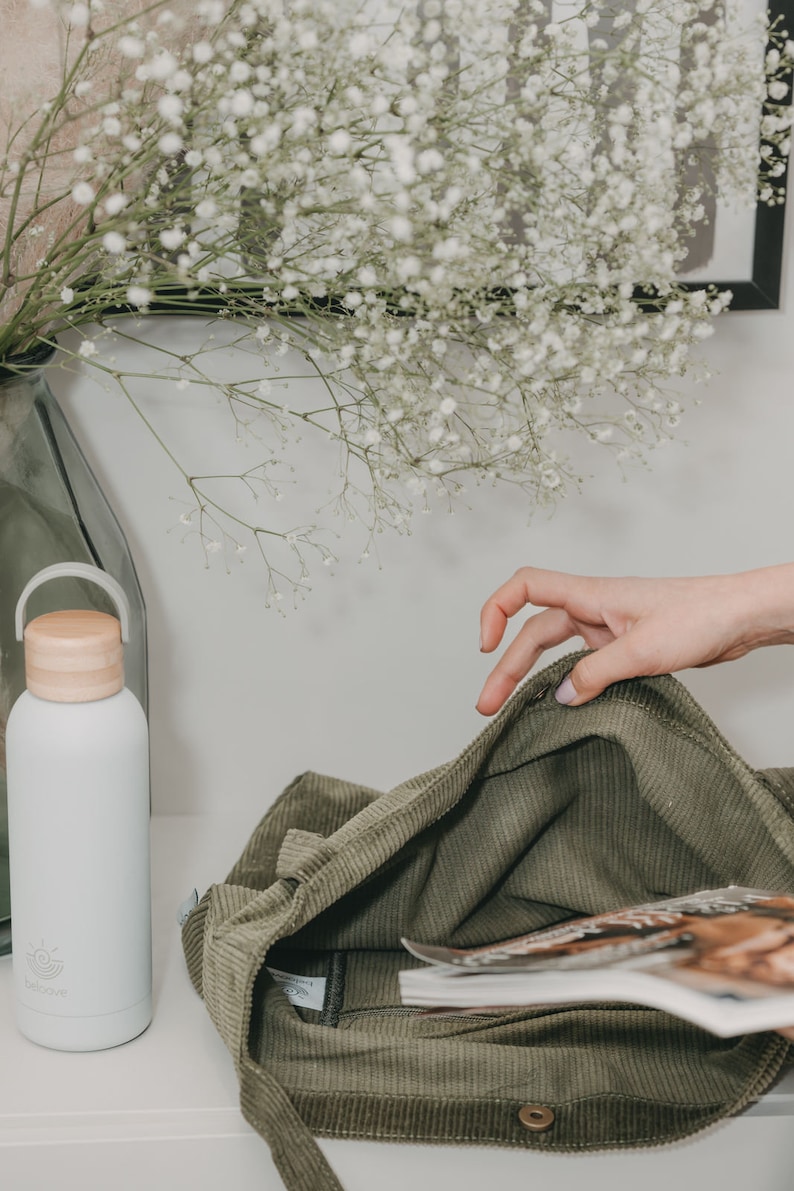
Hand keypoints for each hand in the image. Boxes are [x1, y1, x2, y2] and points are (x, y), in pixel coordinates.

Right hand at [476, 565, 793, 715]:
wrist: (741, 618)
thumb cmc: (701, 616)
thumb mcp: (642, 651)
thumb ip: (597, 674)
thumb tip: (561, 697)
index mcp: (591, 595)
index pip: (526, 587)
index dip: (497, 610)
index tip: (485, 645)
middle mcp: (592, 608)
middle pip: (533, 631)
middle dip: (506, 666)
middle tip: (487, 704)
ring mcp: (606, 628)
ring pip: (555, 650)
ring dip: (530, 677)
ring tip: (510, 708)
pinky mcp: (622, 646)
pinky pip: (582, 663)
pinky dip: (566, 682)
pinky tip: (561, 705)